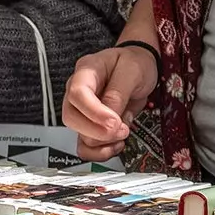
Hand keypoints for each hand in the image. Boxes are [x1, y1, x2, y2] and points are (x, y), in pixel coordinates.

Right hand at [62, 45, 157, 161]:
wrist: (142, 66)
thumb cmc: (135, 62)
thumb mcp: (132, 70)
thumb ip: (118, 93)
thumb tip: (109, 120)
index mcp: (86, 71)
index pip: (77, 94)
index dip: (94, 113)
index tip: (114, 122)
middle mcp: (78, 92)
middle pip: (72, 118)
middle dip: (98, 131)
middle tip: (122, 129)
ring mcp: (83, 110)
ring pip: (79, 135)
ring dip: (102, 142)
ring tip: (123, 133)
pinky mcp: (91, 125)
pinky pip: (86, 146)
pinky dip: (100, 151)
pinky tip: (116, 145)